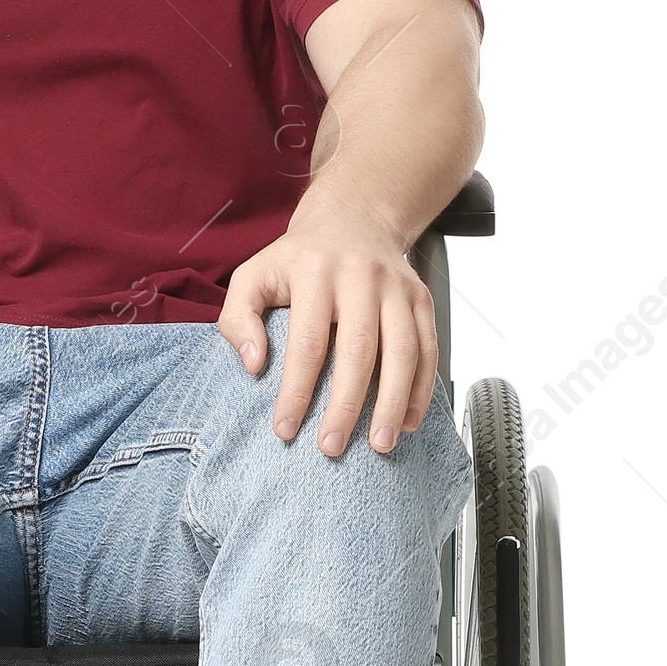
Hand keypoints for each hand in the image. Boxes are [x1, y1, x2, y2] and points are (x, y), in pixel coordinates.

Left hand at [217, 191, 437, 454]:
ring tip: (380, 444)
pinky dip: (421, 388)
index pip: (306, 342)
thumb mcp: (253, 276)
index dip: (296, 391)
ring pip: (403, 350)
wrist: (352, 218)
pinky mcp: (421, 297)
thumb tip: (253, 364)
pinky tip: (407, 421)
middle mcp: (360, 276)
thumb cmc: (297, 260)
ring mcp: (396, 286)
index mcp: (313, 271)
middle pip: (358, 350)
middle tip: (332, 447)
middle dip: (346, 405)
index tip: (285, 430)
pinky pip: (428, 347)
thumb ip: (238, 318)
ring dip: (393, 402)